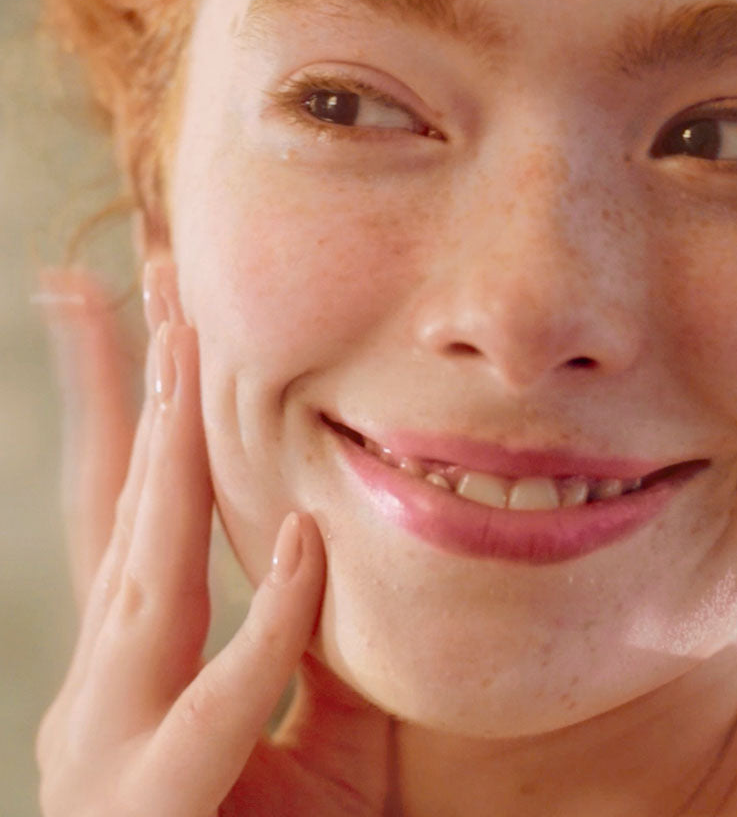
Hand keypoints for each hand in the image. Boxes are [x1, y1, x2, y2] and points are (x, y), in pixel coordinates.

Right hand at [36, 264, 326, 816]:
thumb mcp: (306, 733)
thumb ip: (306, 645)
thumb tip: (330, 543)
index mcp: (135, 660)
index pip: (126, 507)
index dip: (129, 408)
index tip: (141, 314)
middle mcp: (101, 688)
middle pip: (118, 509)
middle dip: (136, 390)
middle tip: (146, 277)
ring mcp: (107, 750)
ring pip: (150, 578)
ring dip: (176, 462)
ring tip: (196, 355)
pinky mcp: (148, 814)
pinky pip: (223, 707)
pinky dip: (269, 628)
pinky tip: (312, 547)